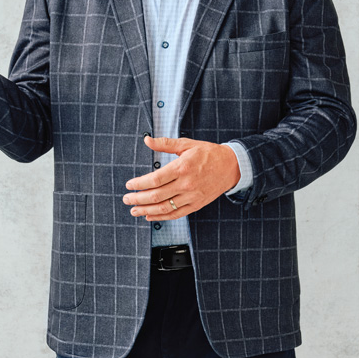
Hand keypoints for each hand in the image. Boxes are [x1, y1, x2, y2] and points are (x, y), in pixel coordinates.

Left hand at [123, 136, 240, 219]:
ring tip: (134, 211)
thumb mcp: (187, 144)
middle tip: (126, 199)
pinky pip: (176, 214)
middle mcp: (186, 184)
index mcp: (182, 167)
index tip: (129, 185)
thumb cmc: (208, 153)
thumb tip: (147, 140)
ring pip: (165, 208)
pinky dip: (161, 218)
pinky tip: (150, 216)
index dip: (139, 184)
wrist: (231, 166)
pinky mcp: (196, 205)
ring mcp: (192, 196)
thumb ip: (165, 144)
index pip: (155, 179)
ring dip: (146, 211)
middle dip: (138, 199)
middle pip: (156, 196)